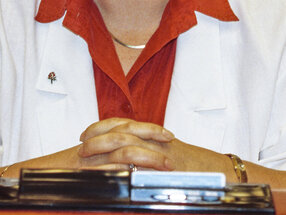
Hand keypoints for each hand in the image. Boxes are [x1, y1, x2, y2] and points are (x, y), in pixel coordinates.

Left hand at [78, 117, 233, 174]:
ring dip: (105, 148)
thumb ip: (142, 152)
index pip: (120, 123)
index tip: (84, 134)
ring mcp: (157, 150)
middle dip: (97, 137)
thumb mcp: (161, 153)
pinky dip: (124, 163)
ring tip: (89, 156)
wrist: (213, 171)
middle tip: (81, 146)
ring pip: (127, 141)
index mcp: (148, 134)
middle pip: (119, 130)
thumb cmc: (187, 166)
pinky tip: (111, 169)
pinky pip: (141, 160)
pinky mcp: (164, 163)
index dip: (100, 127)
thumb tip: (118, 160)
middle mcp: (152, 138)